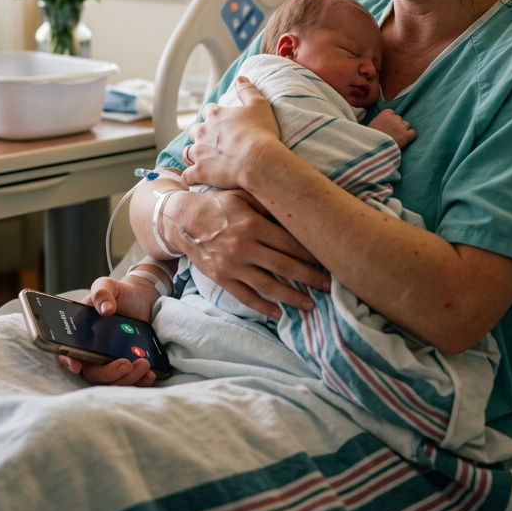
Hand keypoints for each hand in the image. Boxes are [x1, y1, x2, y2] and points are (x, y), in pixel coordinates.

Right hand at [57, 276, 157, 386]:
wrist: (143, 299)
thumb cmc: (120, 294)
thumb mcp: (108, 286)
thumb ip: (102, 293)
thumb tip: (105, 309)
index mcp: (82, 334)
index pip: (69, 351)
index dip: (68, 360)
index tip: (76, 366)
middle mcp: (93, 351)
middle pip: (93, 372)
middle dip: (109, 373)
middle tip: (126, 363)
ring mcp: (110, 360)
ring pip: (112, 381)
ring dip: (127, 378)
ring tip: (143, 364)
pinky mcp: (128, 365)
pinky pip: (129, 380)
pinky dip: (140, 381)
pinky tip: (150, 374)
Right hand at [169, 188, 330, 320]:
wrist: (183, 221)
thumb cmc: (219, 205)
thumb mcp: (243, 196)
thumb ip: (268, 203)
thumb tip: (296, 209)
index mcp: (253, 224)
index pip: (290, 243)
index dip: (311, 254)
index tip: (327, 260)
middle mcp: (244, 247)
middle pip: (284, 266)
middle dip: (309, 277)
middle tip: (328, 286)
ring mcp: (232, 266)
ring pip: (268, 286)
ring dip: (291, 297)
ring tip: (310, 304)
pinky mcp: (221, 279)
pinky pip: (246, 297)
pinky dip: (263, 307)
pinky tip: (278, 313)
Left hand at [181, 76, 280, 189]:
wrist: (258, 160)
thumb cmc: (261, 132)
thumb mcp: (259, 105)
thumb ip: (248, 90)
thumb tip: (240, 77)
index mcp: (215, 115)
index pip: (208, 111)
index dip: (214, 116)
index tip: (221, 122)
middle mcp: (203, 132)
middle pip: (194, 131)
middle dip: (200, 135)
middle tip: (211, 142)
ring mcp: (199, 153)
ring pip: (187, 153)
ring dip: (193, 155)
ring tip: (202, 161)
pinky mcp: (200, 172)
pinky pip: (188, 176)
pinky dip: (191, 177)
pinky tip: (197, 179)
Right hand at [368, 108, 415, 148]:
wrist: (373, 147)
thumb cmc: (370, 137)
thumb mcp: (372, 124)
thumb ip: (380, 121)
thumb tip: (384, 124)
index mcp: (386, 113)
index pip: (392, 113)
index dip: (390, 120)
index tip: (387, 125)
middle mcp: (395, 118)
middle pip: (399, 119)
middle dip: (397, 125)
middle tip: (392, 133)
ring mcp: (402, 126)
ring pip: (406, 125)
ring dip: (403, 130)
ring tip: (397, 137)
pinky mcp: (406, 136)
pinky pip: (413, 133)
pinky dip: (410, 136)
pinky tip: (405, 140)